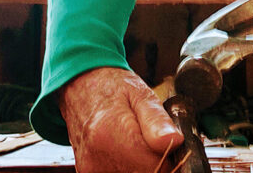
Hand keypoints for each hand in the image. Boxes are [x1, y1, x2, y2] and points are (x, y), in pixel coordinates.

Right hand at [58, 67, 183, 172]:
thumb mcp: (139, 92)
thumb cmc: (111, 87)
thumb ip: (157, 119)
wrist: (79, 87)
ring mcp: (91, 169)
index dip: (169, 156)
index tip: (168, 141)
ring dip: (141, 165)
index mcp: (111, 133)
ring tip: (135, 142)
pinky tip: (124, 150)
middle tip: (150, 139)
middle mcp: (98, 156)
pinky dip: (127, 167)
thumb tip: (173, 140)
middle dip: (154, 161)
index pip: (157, 166)